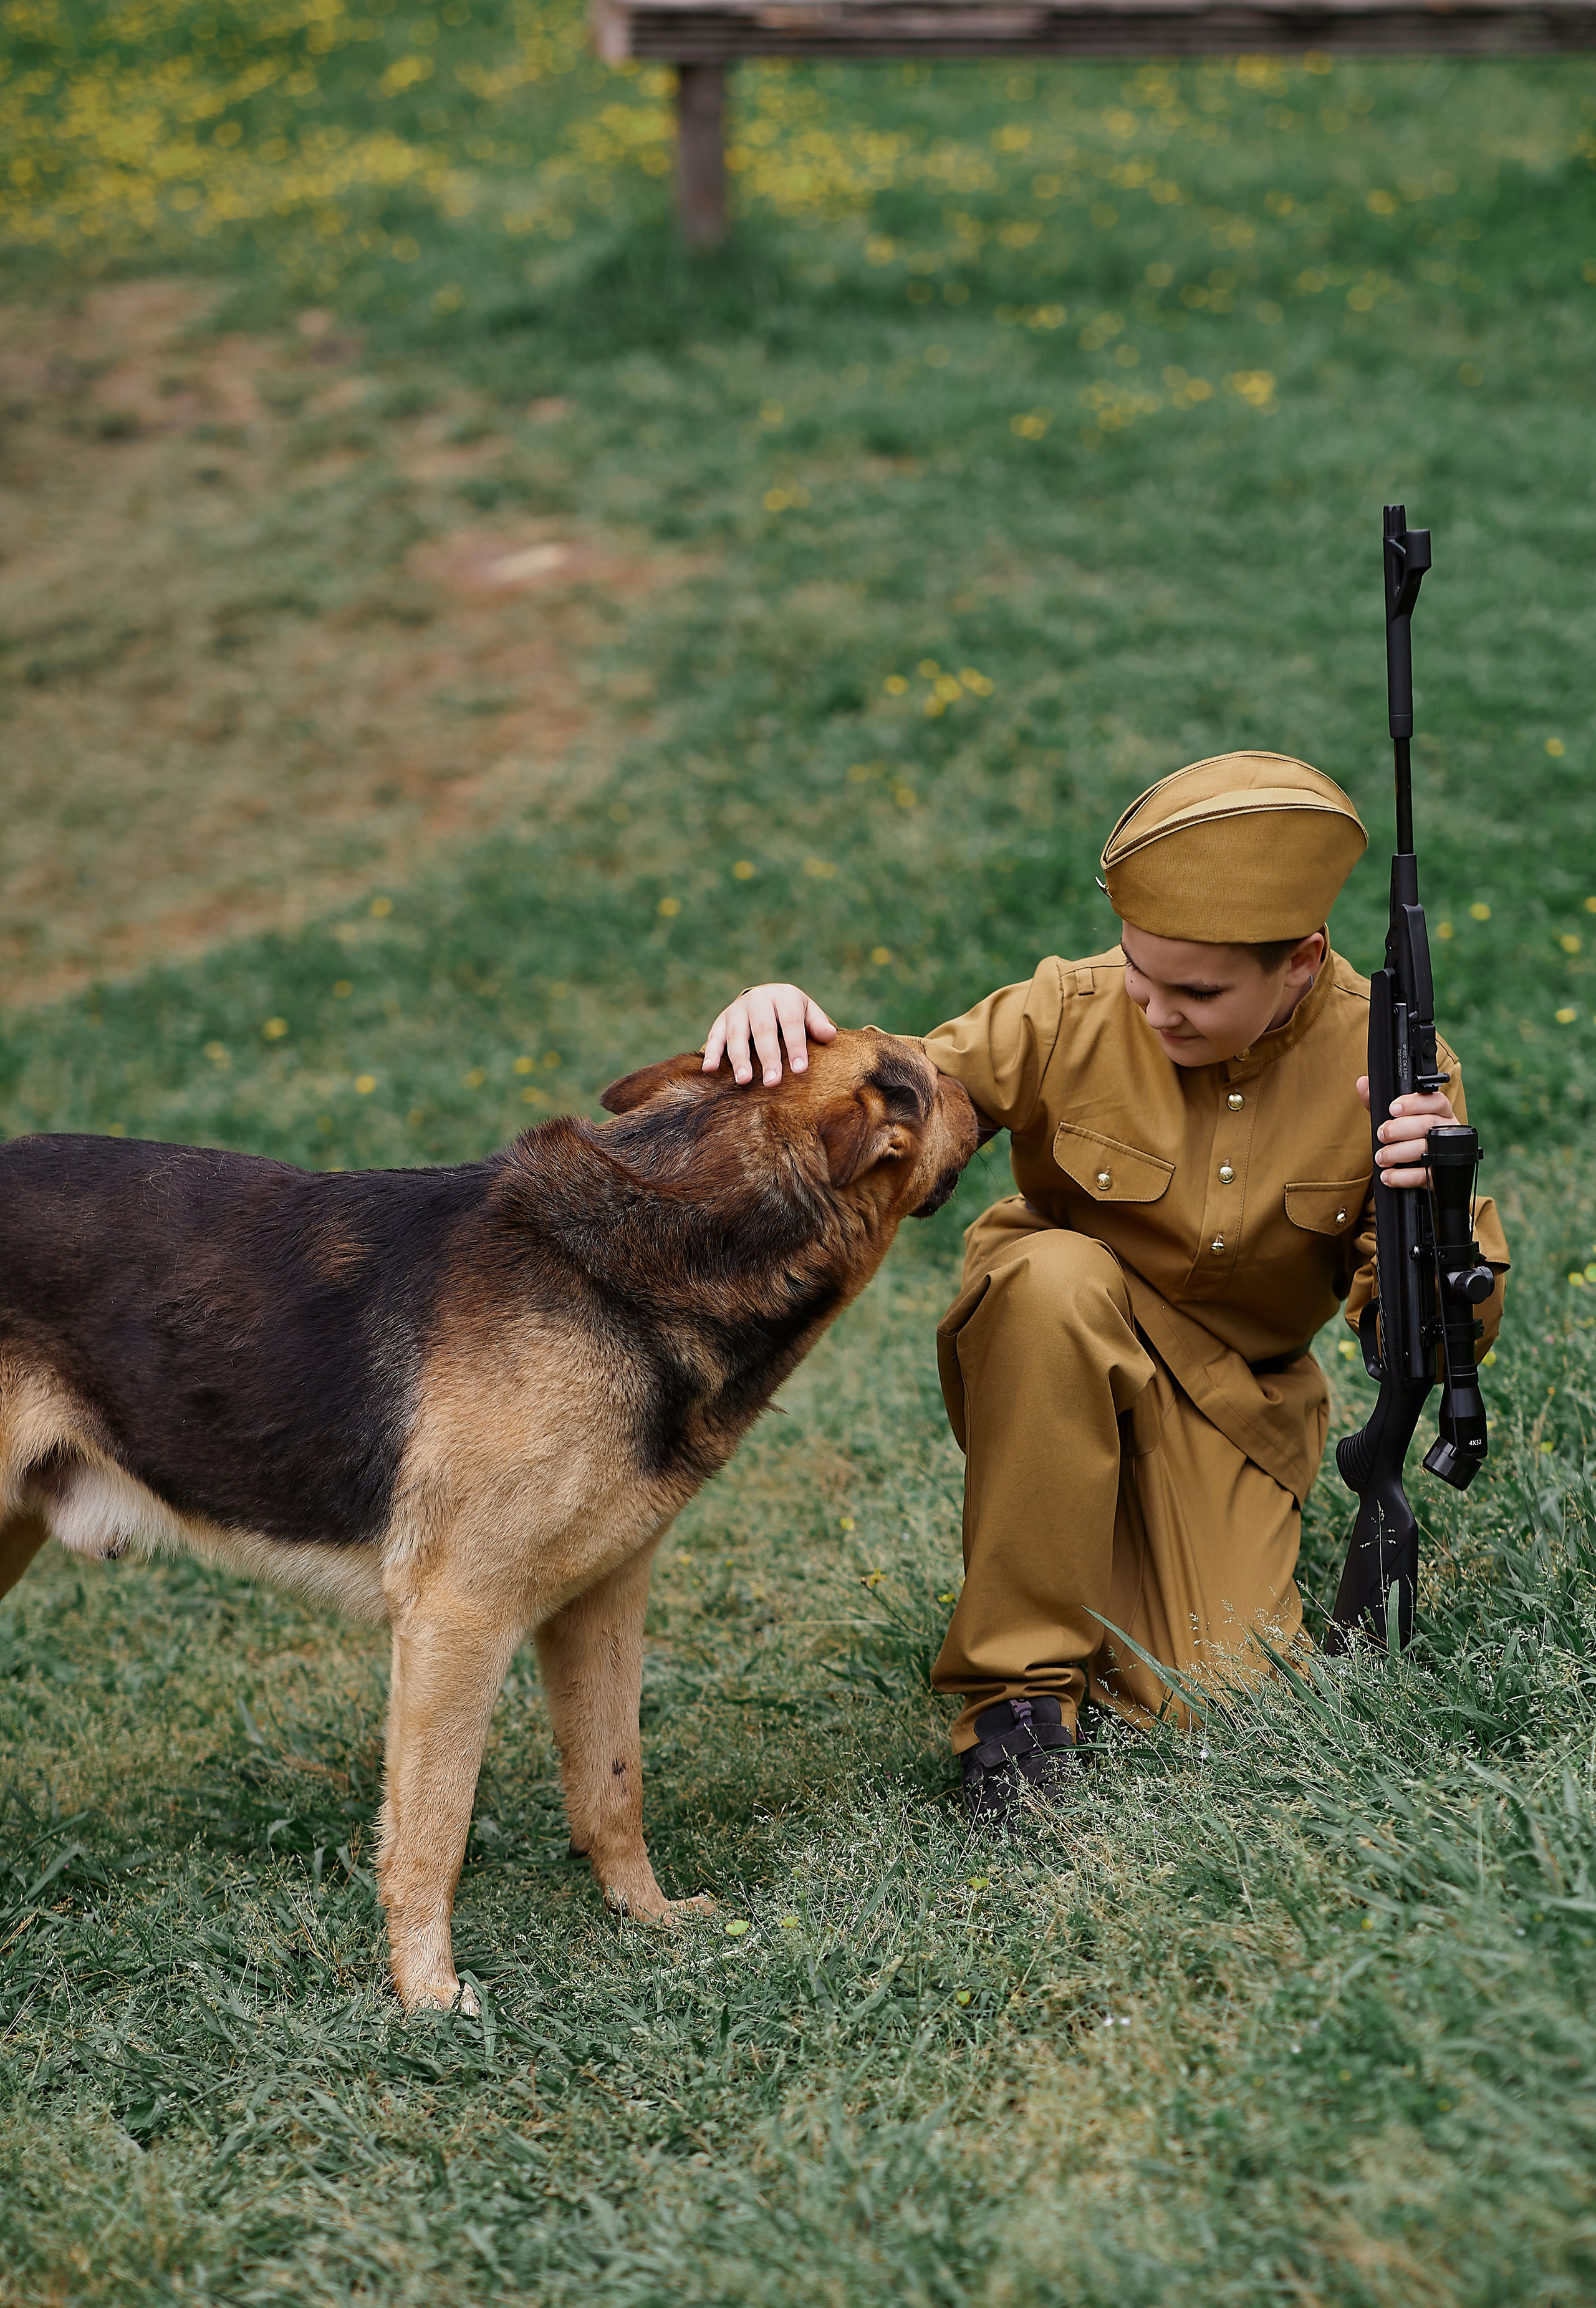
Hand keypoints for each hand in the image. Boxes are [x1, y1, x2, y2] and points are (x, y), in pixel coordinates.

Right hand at [703, 984, 837, 1085]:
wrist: (764, 997)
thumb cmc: (791, 1012)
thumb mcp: (807, 1012)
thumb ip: (816, 1023)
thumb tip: (830, 1035)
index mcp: (784, 996)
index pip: (790, 1022)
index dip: (795, 1046)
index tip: (800, 1070)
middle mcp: (758, 1000)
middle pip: (763, 1030)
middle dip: (768, 1057)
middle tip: (772, 1082)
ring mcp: (737, 1010)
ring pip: (737, 1035)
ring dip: (739, 1058)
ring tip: (744, 1080)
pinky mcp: (721, 1021)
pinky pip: (715, 1037)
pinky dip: (712, 1053)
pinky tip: (709, 1069)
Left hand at [1357, 1077, 1459, 1188]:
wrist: (1418, 1170)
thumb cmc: (1406, 1138)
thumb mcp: (1392, 1119)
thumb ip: (1378, 1103)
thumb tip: (1363, 1083)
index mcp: (1439, 1112)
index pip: (1434, 1100)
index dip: (1413, 1103)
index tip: (1393, 1109)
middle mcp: (1446, 1130)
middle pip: (1427, 1124)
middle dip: (1398, 1129)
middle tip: (1382, 1135)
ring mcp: (1447, 1153)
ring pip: (1425, 1148)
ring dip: (1397, 1153)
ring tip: (1381, 1158)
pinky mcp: (1441, 1175)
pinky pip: (1424, 1175)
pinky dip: (1402, 1176)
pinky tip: (1387, 1176)